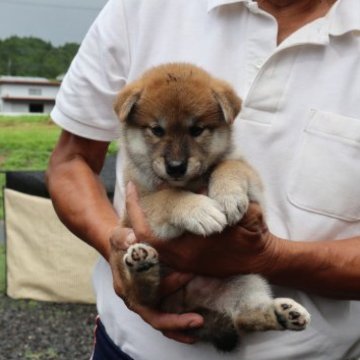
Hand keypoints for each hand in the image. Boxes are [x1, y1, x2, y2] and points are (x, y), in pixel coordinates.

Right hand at [108, 190, 203, 343]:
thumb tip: (132, 239)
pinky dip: (178, 322)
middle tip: (198, 320)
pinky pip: (165, 315)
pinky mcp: (154, 299)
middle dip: (176, 322)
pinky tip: (195, 323)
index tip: (188, 273)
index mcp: (126, 288)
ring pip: (161, 321)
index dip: (168, 286)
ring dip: (180, 327)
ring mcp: (145, 301)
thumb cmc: (121, 242)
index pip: (145, 297)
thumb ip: (123, 238)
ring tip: (200, 324)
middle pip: (155, 318)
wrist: (121, 246)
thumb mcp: (119, 237)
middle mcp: (135, 299)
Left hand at [125, 182, 279, 277]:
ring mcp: (185, 264)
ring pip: (151, 245)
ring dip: (144, 225)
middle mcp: (182, 258)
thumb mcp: (241, 213)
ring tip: (143, 205)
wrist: (262, 260)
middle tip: (132, 195)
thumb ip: (222, 201)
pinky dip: (157, 234)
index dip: (134, 210)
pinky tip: (163, 219)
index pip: (146, 232)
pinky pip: (163, 250)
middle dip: (134, 216)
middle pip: (142, 240)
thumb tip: (199, 188)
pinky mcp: (191, 264)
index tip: (130, 187)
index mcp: (189, 248)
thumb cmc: (253, 237)